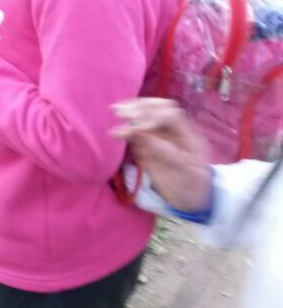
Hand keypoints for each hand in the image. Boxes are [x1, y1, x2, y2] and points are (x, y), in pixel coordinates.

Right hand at [111, 98, 212, 212]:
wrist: (191, 199)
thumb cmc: (193, 185)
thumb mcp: (187, 171)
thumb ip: (167, 152)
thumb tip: (144, 136)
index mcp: (187, 135)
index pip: (170, 114)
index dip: (154, 116)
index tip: (140, 127)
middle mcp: (172, 132)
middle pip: (157, 109)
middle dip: (139, 108)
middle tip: (121, 112)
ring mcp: (159, 138)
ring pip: (145, 117)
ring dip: (131, 113)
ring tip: (115, 112)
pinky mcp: (147, 146)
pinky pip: (136, 133)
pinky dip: (126, 130)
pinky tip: (116, 132)